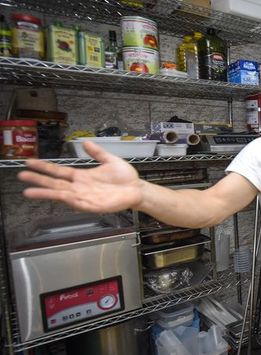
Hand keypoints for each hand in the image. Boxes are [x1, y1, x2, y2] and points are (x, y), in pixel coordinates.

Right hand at [17, 140, 143, 212]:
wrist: (138, 189)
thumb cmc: (125, 178)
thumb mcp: (110, 161)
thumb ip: (97, 152)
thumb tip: (85, 142)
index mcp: (81, 177)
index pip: (58, 171)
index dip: (44, 167)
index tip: (29, 162)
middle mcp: (80, 187)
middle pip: (55, 183)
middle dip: (38, 180)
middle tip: (21, 176)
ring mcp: (85, 197)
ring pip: (61, 194)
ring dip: (46, 193)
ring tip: (29, 191)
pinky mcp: (94, 206)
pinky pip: (79, 203)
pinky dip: (69, 200)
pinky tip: (59, 197)